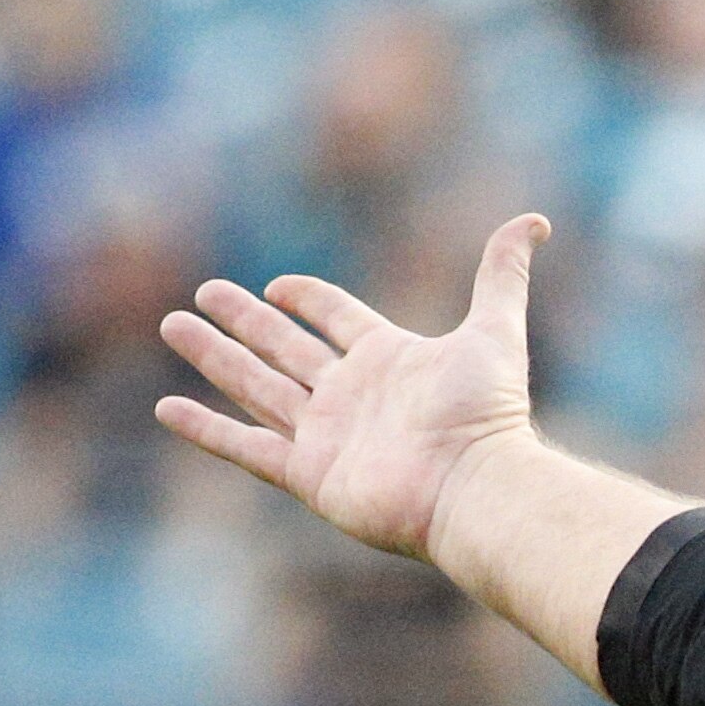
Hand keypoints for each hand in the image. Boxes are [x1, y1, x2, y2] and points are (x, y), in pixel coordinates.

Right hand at [155, 215, 550, 561]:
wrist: (475, 487)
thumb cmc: (487, 415)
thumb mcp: (495, 330)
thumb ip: (504, 274)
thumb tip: (536, 218)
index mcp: (389, 360)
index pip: (338, 319)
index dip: (309, 300)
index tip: (277, 286)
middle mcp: (353, 395)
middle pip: (286, 348)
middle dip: (244, 321)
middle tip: (202, 293)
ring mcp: (328, 435)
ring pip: (257, 387)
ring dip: (215, 357)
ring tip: (173, 325)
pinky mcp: (310, 474)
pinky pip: (247, 447)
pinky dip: (207, 429)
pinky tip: (168, 407)